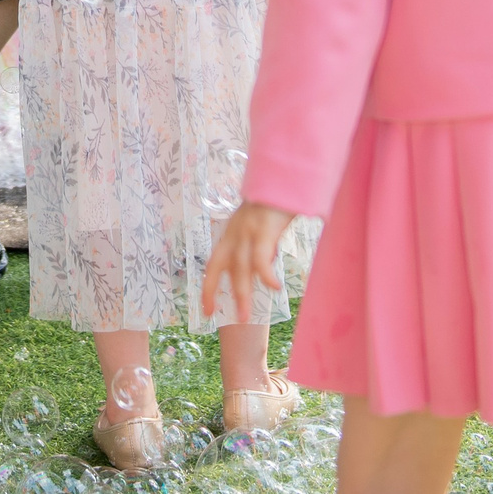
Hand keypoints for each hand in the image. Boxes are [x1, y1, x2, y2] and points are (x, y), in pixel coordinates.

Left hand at [198, 201, 295, 324]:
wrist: (285, 175)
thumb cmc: (278, 201)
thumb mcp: (262, 226)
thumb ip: (260, 245)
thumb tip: (265, 265)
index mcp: (233, 233)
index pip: (214, 263)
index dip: (209, 287)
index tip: (207, 309)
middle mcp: (235, 233)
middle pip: (220, 267)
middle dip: (216, 294)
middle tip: (217, 318)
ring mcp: (248, 230)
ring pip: (240, 268)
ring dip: (242, 294)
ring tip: (245, 317)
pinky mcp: (264, 228)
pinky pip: (261, 257)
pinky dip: (265, 274)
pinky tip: (273, 288)